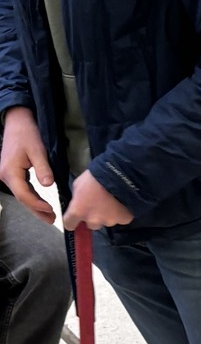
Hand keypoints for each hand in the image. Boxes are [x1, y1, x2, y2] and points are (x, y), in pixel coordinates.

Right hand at [1, 105, 56, 220]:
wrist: (16, 123)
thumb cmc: (27, 134)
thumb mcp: (37, 151)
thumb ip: (43, 168)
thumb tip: (48, 185)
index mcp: (10, 172)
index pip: (24, 195)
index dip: (38, 205)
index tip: (51, 211)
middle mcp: (5, 176)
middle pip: (22, 198)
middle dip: (37, 210)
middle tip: (52, 220)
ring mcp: (6, 175)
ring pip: (22, 195)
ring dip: (35, 205)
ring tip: (49, 216)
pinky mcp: (11, 173)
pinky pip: (21, 188)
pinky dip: (32, 197)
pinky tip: (41, 203)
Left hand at [62, 170, 133, 230]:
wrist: (119, 174)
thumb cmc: (96, 176)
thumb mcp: (78, 184)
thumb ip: (77, 198)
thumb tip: (78, 202)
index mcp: (77, 211)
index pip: (69, 224)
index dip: (72, 221)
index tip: (75, 219)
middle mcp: (92, 220)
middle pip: (90, 225)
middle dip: (93, 217)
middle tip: (98, 205)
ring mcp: (109, 221)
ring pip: (106, 222)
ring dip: (107, 215)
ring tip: (112, 202)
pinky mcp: (123, 219)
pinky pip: (121, 219)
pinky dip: (121, 214)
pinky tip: (122, 203)